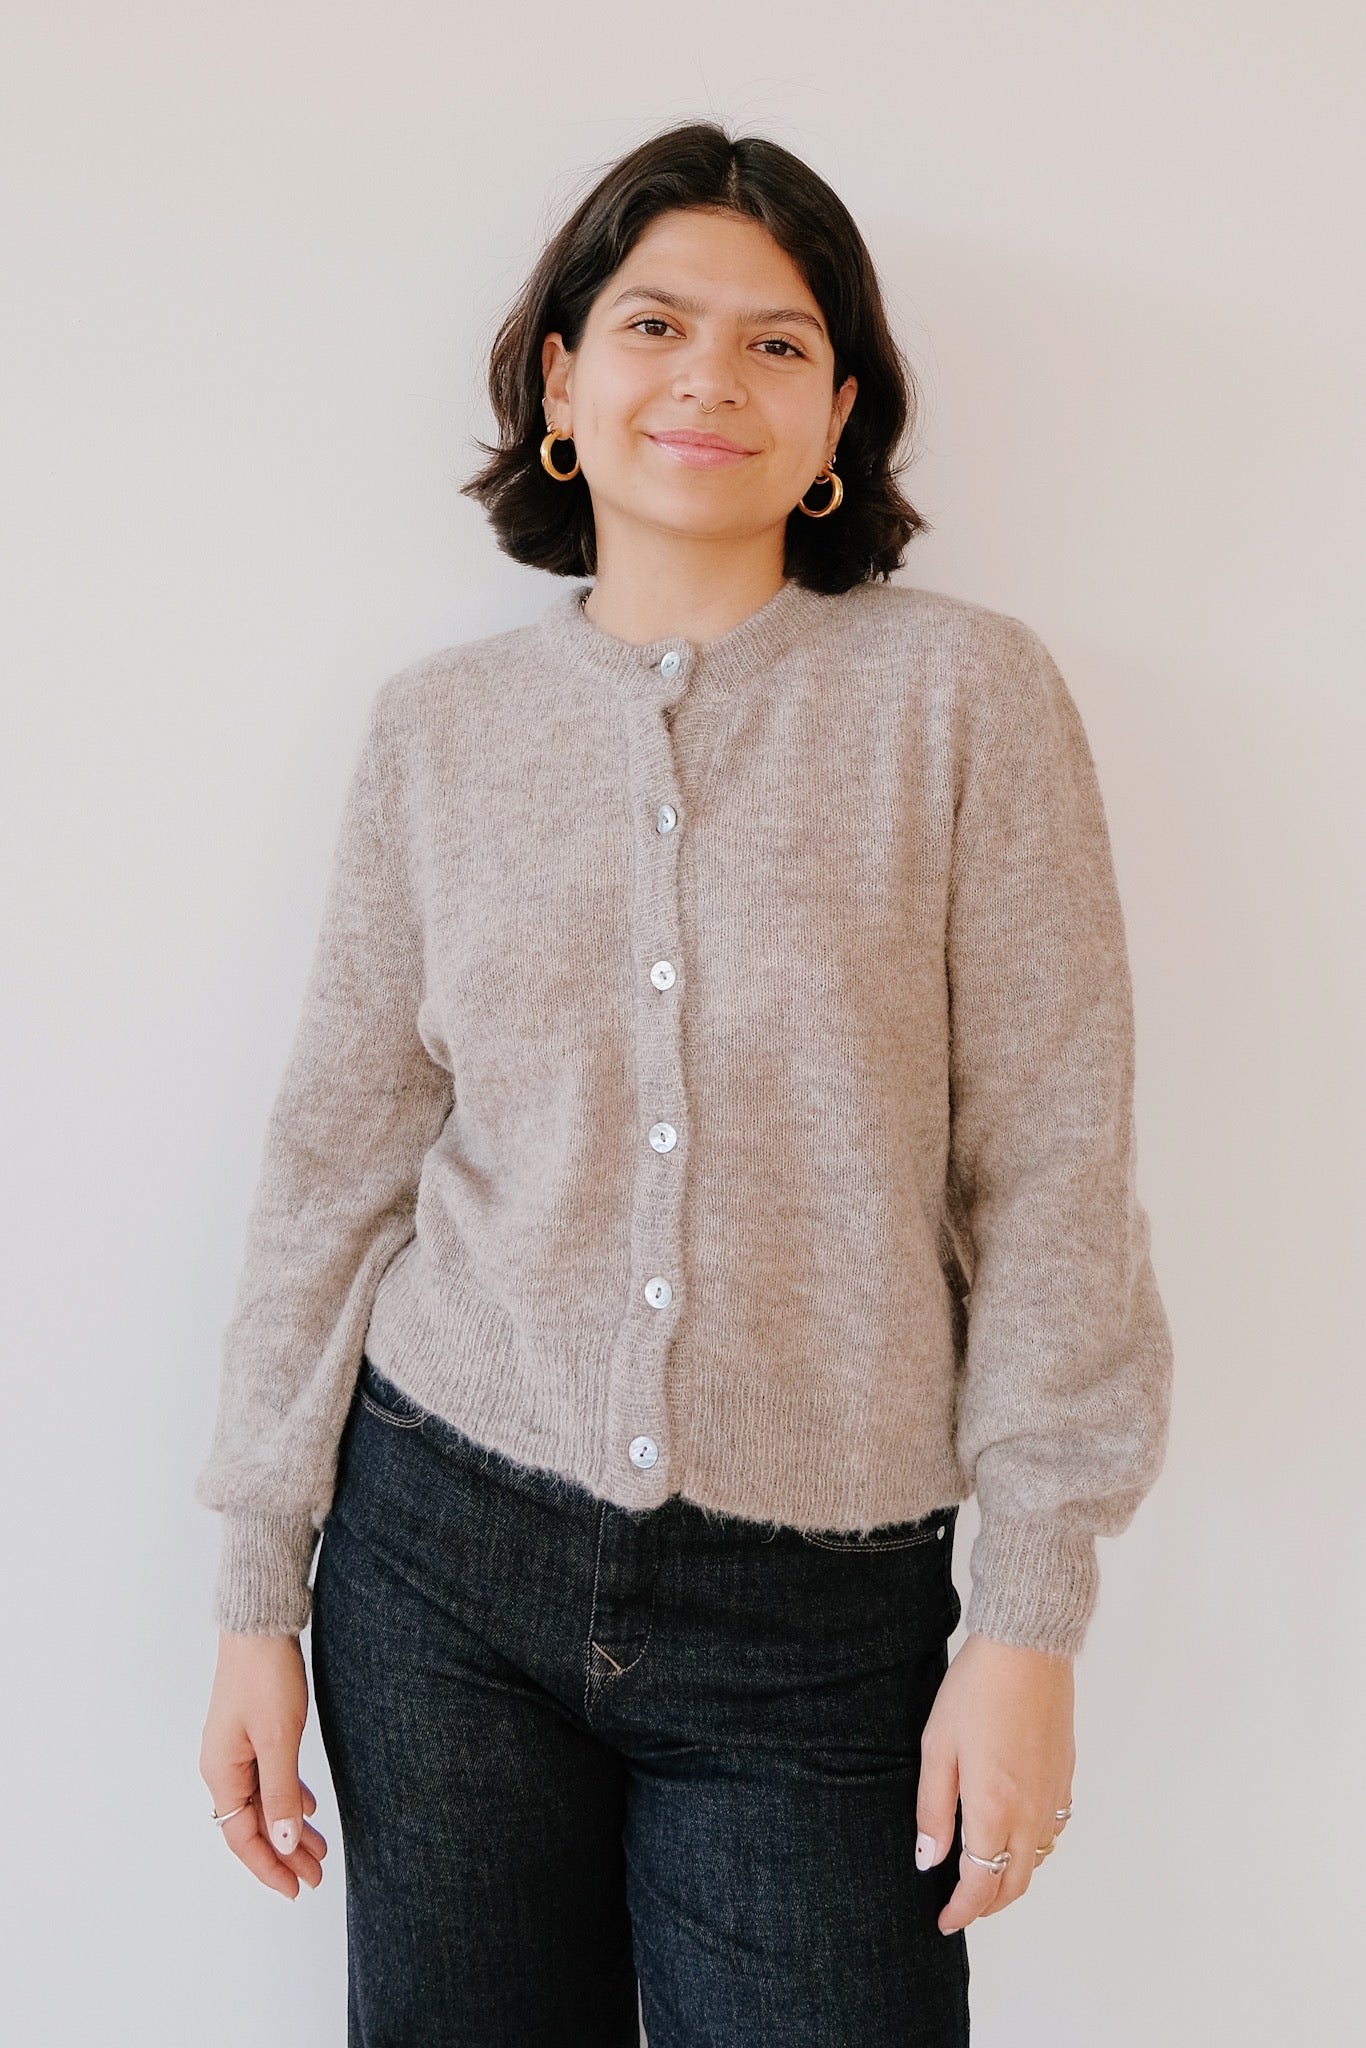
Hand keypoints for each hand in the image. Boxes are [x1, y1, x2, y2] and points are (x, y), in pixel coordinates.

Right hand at [200, 1630, 328, 1897]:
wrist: (260, 1624)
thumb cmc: (265, 1677)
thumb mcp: (278, 1740)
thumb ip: (280, 1794)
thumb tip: (281, 1845)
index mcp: (222, 1773)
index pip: (242, 1837)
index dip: (270, 1867)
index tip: (296, 1889)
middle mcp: (224, 1766)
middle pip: (253, 1824)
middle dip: (285, 1853)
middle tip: (317, 1876)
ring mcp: (237, 1749)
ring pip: (264, 1801)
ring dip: (289, 1827)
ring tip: (319, 1849)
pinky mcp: (252, 1731)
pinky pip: (268, 1778)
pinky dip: (288, 1797)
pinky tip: (307, 1807)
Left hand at [916, 1631, 1074, 1933]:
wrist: (1026, 1648)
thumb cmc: (975, 1692)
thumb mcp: (937, 1748)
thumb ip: (933, 1810)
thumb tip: (929, 1861)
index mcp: (994, 1810)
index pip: (980, 1886)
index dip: (961, 1911)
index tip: (944, 1921)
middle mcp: (1030, 1813)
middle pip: (1015, 1883)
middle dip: (987, 1905)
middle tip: (961, 1907)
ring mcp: (1053, 1796)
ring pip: (1037, 1860)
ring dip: (1012, 1877)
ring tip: (984, 1873)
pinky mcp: (1066, 1776)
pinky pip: (1053, 1831)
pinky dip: (1034, 1848)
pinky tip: (1015, 1833)